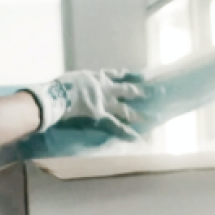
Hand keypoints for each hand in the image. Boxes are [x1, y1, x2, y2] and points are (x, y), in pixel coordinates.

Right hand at [22, 69, 149, 139]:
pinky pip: (115, 126)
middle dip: (142, 92)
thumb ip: (74, 84)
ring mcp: (103, 103)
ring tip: (154, 117)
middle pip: (126, 90)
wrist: (55, 94)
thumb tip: (68, 87)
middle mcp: (103, 89)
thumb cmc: (56, 87)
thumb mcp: (69, 80)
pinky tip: (138, 139)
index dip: (130, 76)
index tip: (144, 77)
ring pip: (124, 109)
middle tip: (159, 92)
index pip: (116, 75)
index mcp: (95, 78)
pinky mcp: (99, 116)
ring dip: (139, 113)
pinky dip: (125, 133)